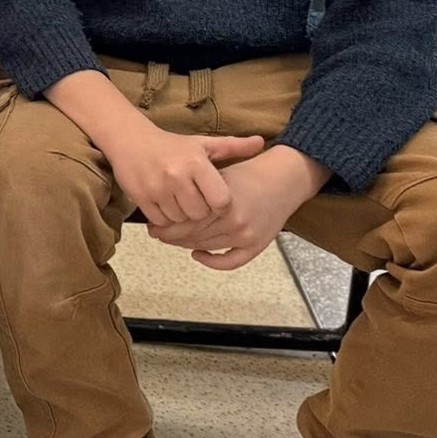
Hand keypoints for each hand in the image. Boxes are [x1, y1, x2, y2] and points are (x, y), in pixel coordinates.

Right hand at [104, 124, 266, 226]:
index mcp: (196, 163)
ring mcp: (157, 187)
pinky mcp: (140, 196)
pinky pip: (160, 221)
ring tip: (178, 201)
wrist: (130, 140)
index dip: (220, 205)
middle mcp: (177, 175)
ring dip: (181, 216)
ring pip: (180, 220)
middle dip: (199, 212)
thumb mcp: (203, 144)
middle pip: (200, 214)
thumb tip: (261, 142)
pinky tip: (163, 204)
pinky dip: (164, 218)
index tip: (213, 199)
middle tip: (193, 200)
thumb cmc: (172, 146)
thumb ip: (233, 146)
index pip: (220, 201)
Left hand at [148, 146, 327, 269]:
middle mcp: (234, 221)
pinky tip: (198, 254)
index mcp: (221, 202)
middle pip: (194, 236)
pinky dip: (213, 262)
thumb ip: (195, 193)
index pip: (186, 221)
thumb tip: (165, 207)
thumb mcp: (216, 176)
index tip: (153, 224)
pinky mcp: (257, 246)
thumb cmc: (246, 175)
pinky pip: (231, 262)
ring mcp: (247, 235)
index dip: (166, 225)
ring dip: (187, 245)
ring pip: (207, 247)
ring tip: (172, 239)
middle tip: (157, 233)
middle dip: (171, 236)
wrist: (283, 180)